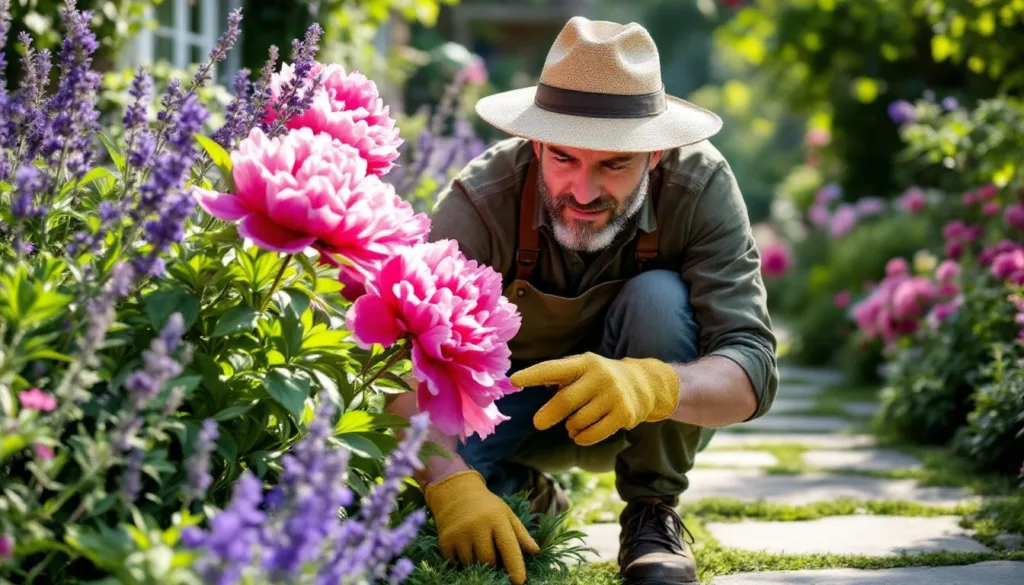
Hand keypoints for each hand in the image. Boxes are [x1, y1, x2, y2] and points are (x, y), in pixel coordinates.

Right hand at [424, 470, 539, 584]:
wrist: (455, 491)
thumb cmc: (486, 506)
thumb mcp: (506, 514)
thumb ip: (520, 534)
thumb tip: (536, 551)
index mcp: (497, 519)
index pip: (509, 547)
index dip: (515, 567)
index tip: (520, 582)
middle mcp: (477, 526)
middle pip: (489, 560)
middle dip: (493, 563)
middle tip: (491, 551)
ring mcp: (460, 533)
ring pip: (471, 564)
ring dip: (476, 562)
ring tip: (476, 545)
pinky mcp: (445, 539)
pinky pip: (455, 562)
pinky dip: (460, 560)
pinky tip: (463, 545)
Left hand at [510, 352, 680, 445]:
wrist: (644, 384)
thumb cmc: (599, 379)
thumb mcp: (582, 370)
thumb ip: (557, 377)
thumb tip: (522, 384)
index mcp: (584, 363)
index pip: (553, 369)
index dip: (533, 375)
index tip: (514, 380)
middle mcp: (600, 376)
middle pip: (565, 401)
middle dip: (548, 415)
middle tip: (538, 423)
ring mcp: (614, 395)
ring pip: (578, 421)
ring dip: (570, 428)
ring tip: (573, 424)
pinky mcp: (624, 414)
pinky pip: (592, 434)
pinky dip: (581, 438)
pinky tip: (581, 435)